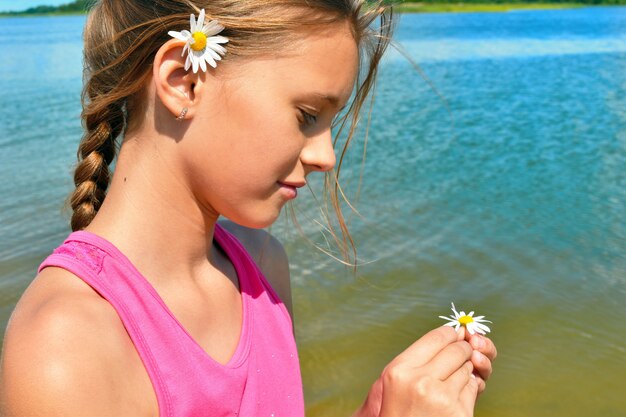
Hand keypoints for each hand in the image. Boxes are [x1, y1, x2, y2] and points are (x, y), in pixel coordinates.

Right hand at [354, 326, 493, 416]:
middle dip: (462, 350)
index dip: (450, 334)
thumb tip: (456, 331)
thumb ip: (417, 357)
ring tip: (448, 383)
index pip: (437, 337)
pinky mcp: (460, 413)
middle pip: (458, 349)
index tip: (453, 336)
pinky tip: (453, 398)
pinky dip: (468, 389)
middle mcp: (421, 382)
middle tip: (459, 355)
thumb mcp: (393, 382)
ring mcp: (442, 399)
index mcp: (400, 370)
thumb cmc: (399, 410)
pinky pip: (473, 387)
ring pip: (467, 368)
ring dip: (464, 372)